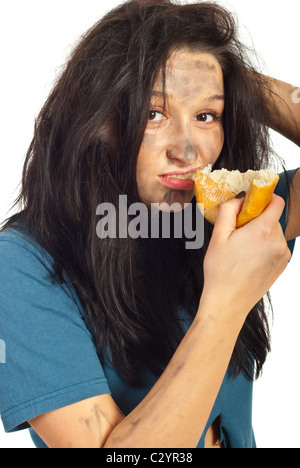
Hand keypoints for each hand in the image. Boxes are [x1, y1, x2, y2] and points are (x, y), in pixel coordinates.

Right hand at [201, 194, 290, 321]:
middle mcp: (279, 241)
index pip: (276, 201)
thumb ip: (229, 210)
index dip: (264, 198)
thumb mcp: (218, 236)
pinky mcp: (283, 265)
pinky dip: (265, 246)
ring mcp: (283, 255)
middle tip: (238, 232)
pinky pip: (276, 246)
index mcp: (263, 230)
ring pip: (273, 232)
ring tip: (242, 249)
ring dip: (260, 234)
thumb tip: (239, 198)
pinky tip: (249, 258)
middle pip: (272, 218)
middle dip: (256, 219)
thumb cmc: (221, 271)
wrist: (228, 302)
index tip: (250, 204)